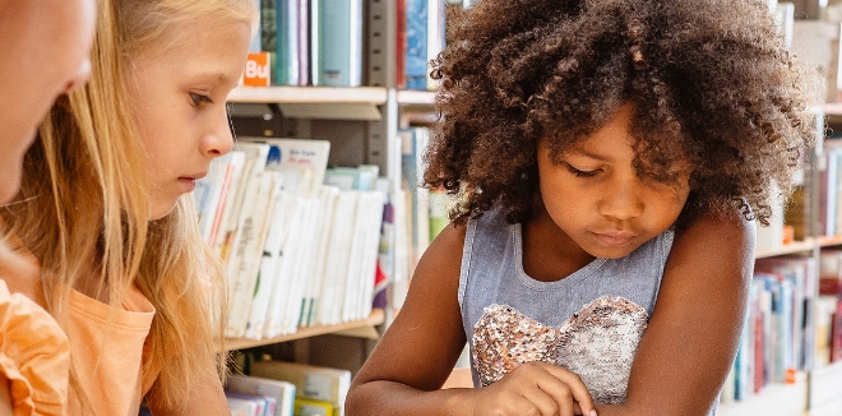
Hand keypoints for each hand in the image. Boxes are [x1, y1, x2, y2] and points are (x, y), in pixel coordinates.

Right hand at [468, 361, 595, 415]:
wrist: (478, 407)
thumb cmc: (513, 404)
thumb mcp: (537, 395)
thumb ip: (558, 398)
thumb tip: (586, 411)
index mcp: (539, 367)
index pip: (571, 379)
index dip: (585, 398)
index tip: (591, 415)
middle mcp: (528, 370)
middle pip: (563, 394)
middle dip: (568, 415)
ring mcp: (516, 383)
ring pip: (549, 408)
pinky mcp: (506, 398)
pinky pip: (532, 414)